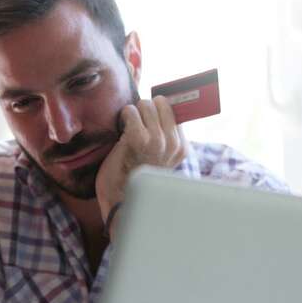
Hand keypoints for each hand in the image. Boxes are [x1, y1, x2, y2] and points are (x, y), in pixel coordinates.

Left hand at [95, 96, 187, 221]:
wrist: (119, 199)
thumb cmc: (134, 177)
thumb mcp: (157, 158)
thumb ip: (164, 136)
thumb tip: (160, 103)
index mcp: (181, 148)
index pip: (178, 111)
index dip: (159, 110)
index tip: (149, 115)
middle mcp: (173, 144)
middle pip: (162, 103)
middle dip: (145, 108)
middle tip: (136, 122)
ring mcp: (157, 141)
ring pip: (146, 105)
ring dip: (133, 112)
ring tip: (128, 127)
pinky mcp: (138, 139)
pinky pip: (131, 111)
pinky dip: (124, 115)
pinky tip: (122, 129)